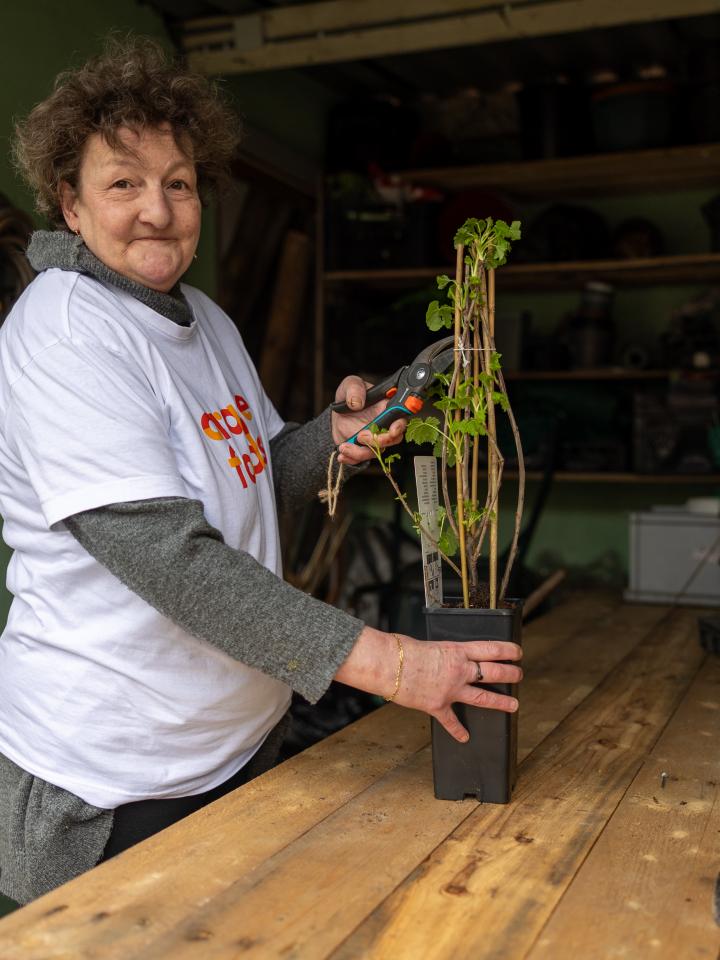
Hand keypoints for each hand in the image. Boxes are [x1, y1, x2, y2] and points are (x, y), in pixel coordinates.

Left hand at [331, 375, 407, 464]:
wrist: (336, 412)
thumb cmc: (349, 396)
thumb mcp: (350, 384)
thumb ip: (354, 389)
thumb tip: (357, 402)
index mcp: (387, 408)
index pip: (401, 419)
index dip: (399, 427)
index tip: (392, 430)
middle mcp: (384, 425)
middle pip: (393, 440)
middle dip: (378, 441)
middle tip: (360, 436)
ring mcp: (375, 438)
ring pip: (376, 452)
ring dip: (360, 452)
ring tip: (345, 446)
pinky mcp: (364, 448)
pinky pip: (362, 458)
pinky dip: (352, 459)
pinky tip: (343, 454)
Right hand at [335, 627, 521, 741]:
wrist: (388, 665)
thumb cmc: (402, 650)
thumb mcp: (429, 645)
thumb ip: (442, 653)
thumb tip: (442, 658)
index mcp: (457, 651)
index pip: (491, 648)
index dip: (508, 650)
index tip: (518, 652)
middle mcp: (459, 670)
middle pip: (494, 673)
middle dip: (511, 674)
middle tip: (519, 676)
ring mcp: (451, 690)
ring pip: (483, 697)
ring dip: (500, 702)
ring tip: (513, 705)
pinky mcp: (438, 706)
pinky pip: (451, 722)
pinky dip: (458, 731)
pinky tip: (465, 738)